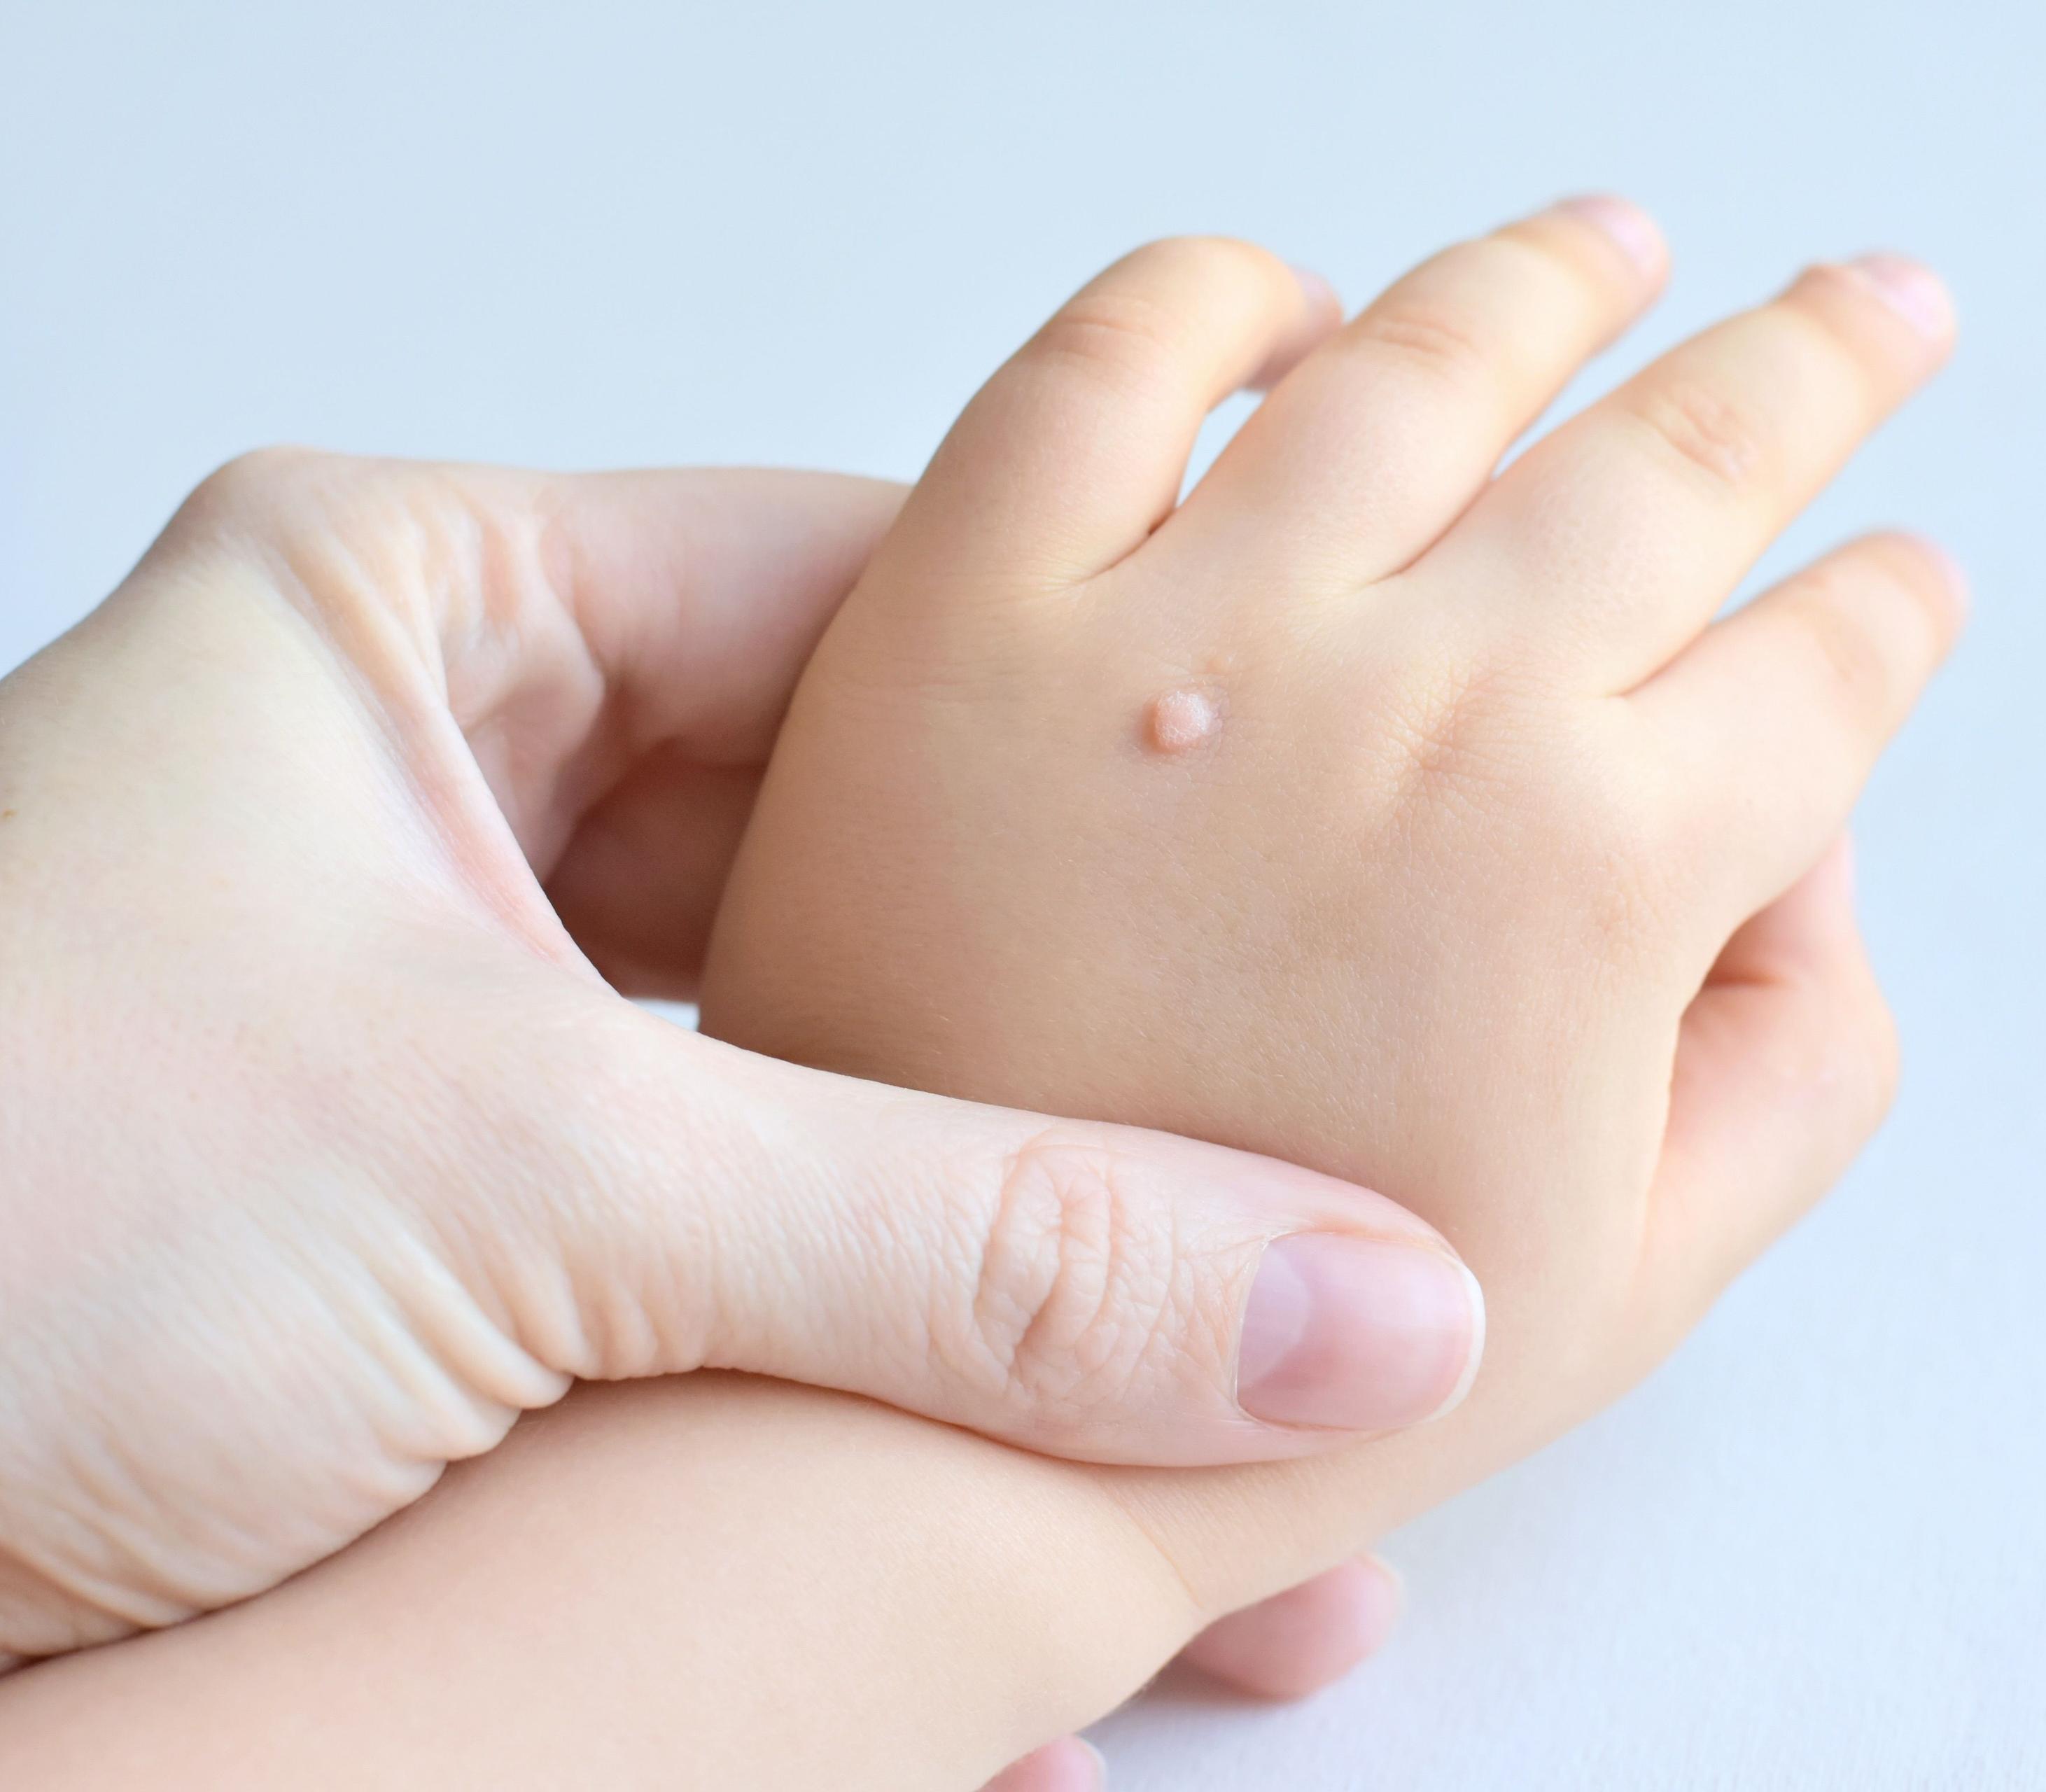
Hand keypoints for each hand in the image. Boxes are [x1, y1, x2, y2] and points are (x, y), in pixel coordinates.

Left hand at [0, 448, 1485, 1665]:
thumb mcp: (523, 1200)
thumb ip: (968, 1251)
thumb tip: (1339, 1311)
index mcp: (421, 625)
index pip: (877, 592)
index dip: (1130, 692)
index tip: (1343, 791)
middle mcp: (431, 790)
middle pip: (865, 840)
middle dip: (1087, 994)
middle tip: (1324, 1063)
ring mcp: (435, 1009)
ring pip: (811, 1059)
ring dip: (990, 1195)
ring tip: (1220, 1264)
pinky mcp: (438, 1221)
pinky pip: (729, 1231)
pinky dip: (859, 1331)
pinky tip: (1012, 1430)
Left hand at [701, 196, 1961, 1766]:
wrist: (888, 1438)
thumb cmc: (1255, 1403)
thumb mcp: (1628, 1287)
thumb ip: (1789, 1062)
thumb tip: (1805, 854)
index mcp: (1593, 865)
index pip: (1819, 666)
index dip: (1886, 614)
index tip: (1903, 576)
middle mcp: (1419, 698)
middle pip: (1679, 456)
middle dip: (1815, 367)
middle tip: (1882, 308)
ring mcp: (1182, 625)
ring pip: (1426, 361)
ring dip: (1556, 280)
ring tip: (1622, 246)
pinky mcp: (959, 602)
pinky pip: (1107, 366)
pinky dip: (1217, 303)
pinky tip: (1299, 307)